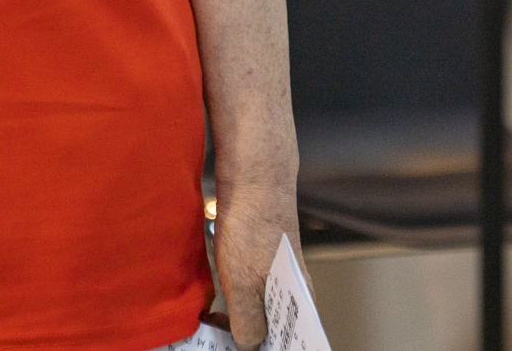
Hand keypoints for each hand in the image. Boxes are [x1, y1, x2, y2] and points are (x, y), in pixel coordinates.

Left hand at [207, 180, 299, 349]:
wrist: (253, 177)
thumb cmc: (253, 226)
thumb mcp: (245, 284)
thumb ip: (249, 322)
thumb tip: (248, 347)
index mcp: (300, 299)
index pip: (286, 341)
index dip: (260, 348)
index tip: (232, 348)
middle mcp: (291, 290)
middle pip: (270, 329)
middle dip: (242, 337)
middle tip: (215, 333)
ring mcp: (274, 275)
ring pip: (254, 311)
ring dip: (232, 321)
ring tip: (211, 320)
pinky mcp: (258, 262)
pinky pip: (245, 294)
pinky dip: (229, 303)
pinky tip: (212, 302)